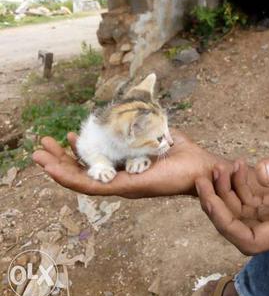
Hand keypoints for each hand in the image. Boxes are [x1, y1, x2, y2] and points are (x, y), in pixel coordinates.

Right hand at [32, 129, 225, 197]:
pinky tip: (53, 168)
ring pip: (81, 180)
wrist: (202, 167)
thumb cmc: (181, 152)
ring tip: (39, 156)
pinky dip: (70, 177)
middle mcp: (119, 178)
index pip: (94, 162)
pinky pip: (92, 186)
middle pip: (83, 171)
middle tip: (43, 147)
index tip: (67, 136)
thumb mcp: (155, 132)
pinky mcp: (125, 188)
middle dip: (61, 160)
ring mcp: (120, 186)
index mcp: (124, 166)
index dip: (78, 152)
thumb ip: (141, 123)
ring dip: (58, 168)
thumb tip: (133, 107)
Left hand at [196, 155, 268, 254]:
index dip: (224, 225)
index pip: (248, 241)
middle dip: (216, 202)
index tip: (209, 200)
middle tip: (202, 179)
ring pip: (239, 210)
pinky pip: (248, 200)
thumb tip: (260, 172)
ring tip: (220, 168)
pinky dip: (237, 184)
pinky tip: (236, 165)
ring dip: (224, 190)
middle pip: (236, 226)